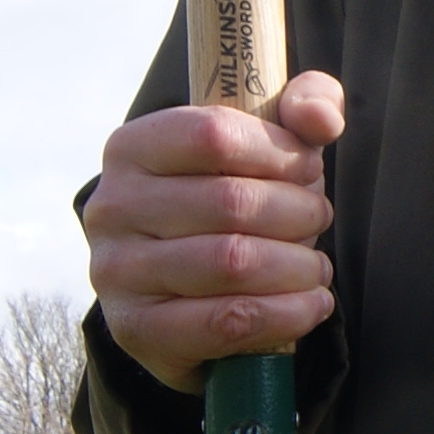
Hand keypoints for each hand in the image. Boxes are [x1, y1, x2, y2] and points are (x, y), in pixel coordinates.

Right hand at [82, 70, 347, 391]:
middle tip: (318, 219)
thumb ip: (303, 104)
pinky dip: (287, 313)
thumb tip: (320, 120)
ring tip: (316, 266)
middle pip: (231, 202)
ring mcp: (117, 271)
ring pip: (233, 263)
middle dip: (298, 212)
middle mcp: (113, 206)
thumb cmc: (232, 199)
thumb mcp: (266, 140)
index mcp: (132, 148)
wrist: (181, 291)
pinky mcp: (137, 329)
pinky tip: (312, 303)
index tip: (308, 168)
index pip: (214, 134)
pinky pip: (227, 322)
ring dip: (298, 266)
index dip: (278, 150)